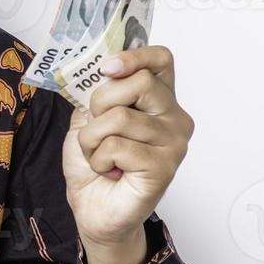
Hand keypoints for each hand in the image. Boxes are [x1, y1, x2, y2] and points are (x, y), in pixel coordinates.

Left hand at [61, 45, 193, 263]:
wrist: (92, 207)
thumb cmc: (94, 163)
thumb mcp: (89, 116)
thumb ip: (98, 89)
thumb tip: (101, 65)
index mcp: (159, 100)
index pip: (161, 59)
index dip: (134, 56)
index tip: (108, 67)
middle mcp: (174, 118)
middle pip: (139, 82)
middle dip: (101, 102)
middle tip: (97, 128)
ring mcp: (174, 143)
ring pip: (120, 117)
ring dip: (93, 138)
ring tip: (100, 155)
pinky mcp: (164, 167)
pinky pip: (117, 146)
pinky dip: (99, 158)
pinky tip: (109, 170)